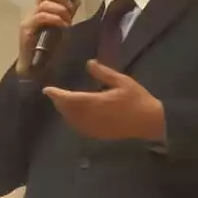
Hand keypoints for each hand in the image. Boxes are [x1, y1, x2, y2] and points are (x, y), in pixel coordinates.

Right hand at [16, 0, 77, 74]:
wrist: (33, 68)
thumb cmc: (47, 50)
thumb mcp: (61, 27)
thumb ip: (67, 13)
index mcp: (40, 10)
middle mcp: (32, 12)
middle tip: (70, 7)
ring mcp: (28, 21)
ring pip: (44, 5)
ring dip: (60, 10)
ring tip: (68, 21)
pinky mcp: (27, 30)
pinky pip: (42, 17)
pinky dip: (55, 19)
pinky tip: (63, 26)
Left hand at [44, 61, 166, 141]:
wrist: (150, 122)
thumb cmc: (138, 99)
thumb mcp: (122, 81)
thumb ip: (103, 73)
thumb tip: (89, 63)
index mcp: (96, 102)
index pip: (69, 98)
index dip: (56, 94)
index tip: (47, 89)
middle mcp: (91, 116)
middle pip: (67, 110)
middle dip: (59, 101)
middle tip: (53, 93)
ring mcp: (94, 127)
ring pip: (71, 120)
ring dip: (65, 111)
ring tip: (62, 102)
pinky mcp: (98, 134)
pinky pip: (79, 127)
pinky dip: (73, 120)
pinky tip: (74, 114)